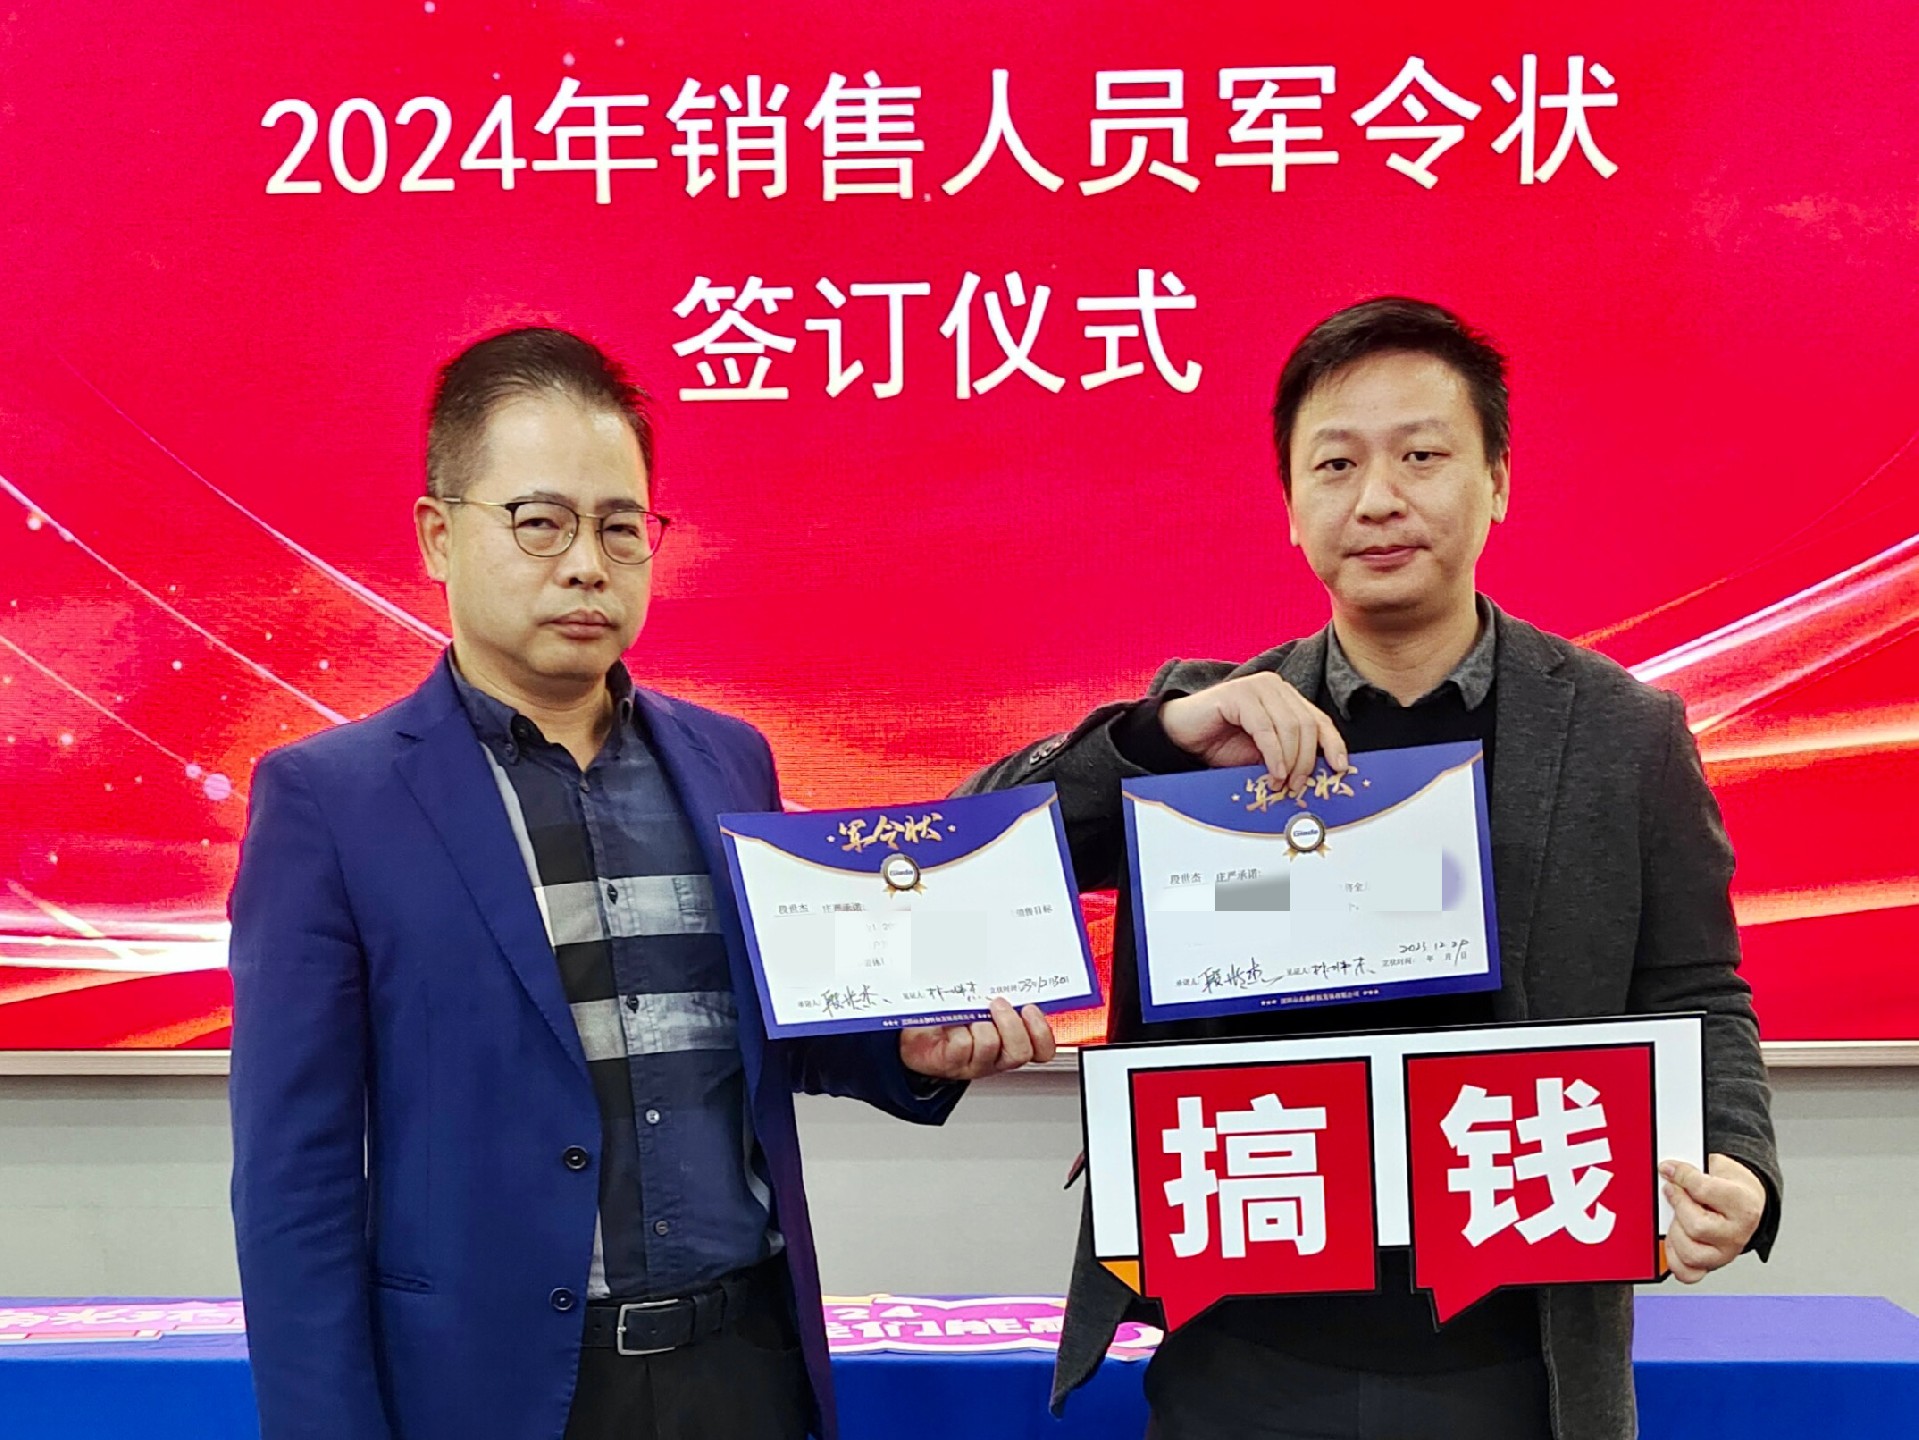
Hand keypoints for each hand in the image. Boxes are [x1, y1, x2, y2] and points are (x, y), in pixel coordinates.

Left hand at [899, 998, 1057, 1080]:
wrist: (912, 1032)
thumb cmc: (949, 1015)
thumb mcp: (978, 1001)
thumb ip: (997, 991)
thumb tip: (1003, 966)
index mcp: (1009, 1042)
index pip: (1041, 1049)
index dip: (1041, 1032)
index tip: (1031, 1009)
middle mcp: (995, 1057)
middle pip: (1020, 1053)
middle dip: (1011, 1024)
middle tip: (996, 1004)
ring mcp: (973, 1062)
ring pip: (991, 1047)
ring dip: (981, 1024)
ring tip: (969, 1012)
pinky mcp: (950, 1063)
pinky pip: (962, 1046)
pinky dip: (957, 1028)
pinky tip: (949, 1021)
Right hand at [1160, 674, 1348, 793]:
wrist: (1181, 736)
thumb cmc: (1220, 745)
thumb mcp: (1263, 755)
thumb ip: (1288, 758)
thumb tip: (1318, 777)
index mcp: (1285, 698)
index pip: (1319, 720)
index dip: (1333, 745)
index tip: (1340, 768)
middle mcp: (1275, 687)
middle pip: (1307, 725)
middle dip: (1307, 761)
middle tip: (1298, 786)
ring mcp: (1257, 687)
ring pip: (1290, 727)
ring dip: (1290, 761)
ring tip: (1282, 783)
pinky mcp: (1238, 694)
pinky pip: (1266, 728)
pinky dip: (1274, 754)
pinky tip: (1273, 772)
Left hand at [1661, 1154, 1766, 1282]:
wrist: (1747, 1203)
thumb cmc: (1731, 1187)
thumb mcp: (1718, 1167)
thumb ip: (1693, 1169)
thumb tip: (1668, 1171)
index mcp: (1743, 1205)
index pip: (1703, 1191)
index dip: (1680, 1176)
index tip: (1669, 1169)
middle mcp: (1737, 1235)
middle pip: (1696, 1226)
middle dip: (1677, 1204)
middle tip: (1672, 1191)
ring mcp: (1725, 1254)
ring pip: (1690, 1253)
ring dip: (1675, 1231)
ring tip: (1676, 1215)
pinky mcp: (1712, 1266)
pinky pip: (1687, 1273)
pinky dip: (1674, 1258)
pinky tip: (1673, 1238)